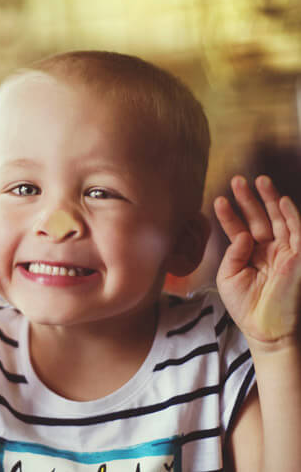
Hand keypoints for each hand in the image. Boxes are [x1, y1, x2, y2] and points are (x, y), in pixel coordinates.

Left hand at [214, 175, 300, 346]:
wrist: (265, 331)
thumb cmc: (245, 307)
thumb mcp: (228, 277)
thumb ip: (232, 254)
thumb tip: (243, 235)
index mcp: (250, 255)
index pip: (239, 229)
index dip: (229, 215)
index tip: (219, 200)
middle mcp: (268, 251)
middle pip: (258, 218)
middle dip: (249, 199)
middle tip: (237, 180)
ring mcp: (285, 253)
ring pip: (279, 219)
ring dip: (270, 199)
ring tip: (258, 180)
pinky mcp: (299, 258)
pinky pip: (298, 232)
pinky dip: (292, 215)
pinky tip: (281, 201)